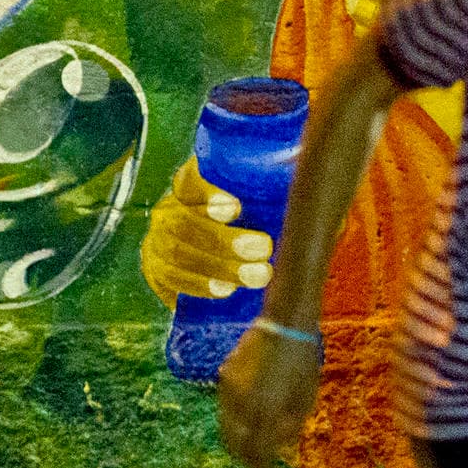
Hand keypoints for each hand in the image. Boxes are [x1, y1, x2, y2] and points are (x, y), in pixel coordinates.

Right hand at [140, 155, 273, 304]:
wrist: (207, 261)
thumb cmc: (241, 224)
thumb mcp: (250, 203)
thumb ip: (270, 193)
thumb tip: (311, 176)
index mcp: (187, 189)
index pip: (188, 183)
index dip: (207, 194)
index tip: (236, 208)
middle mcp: (166, 213)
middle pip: (184, 224)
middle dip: (224, 240)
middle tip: (263, 248)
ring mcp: (156, 245)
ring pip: (178, 255)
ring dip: (219, 267)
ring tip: (257, 275)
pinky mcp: (157, 274)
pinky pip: (171, 281)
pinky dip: (198, 286)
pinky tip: (225, 291)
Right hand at [216, 322, 320, 467]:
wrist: (283, 324)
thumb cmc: (302, 361)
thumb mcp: (305, 397)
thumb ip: (291, 424)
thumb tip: (279, 445)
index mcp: (265, 411)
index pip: (258, 451)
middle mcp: (242, 403)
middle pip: (236, 442)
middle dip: (245, 459)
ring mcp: (229, 389)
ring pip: (226, 425)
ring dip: (236, 441)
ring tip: (247, 450)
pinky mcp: (224, 375)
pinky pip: (225, 406)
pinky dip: (233, 420)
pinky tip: (244, 422)